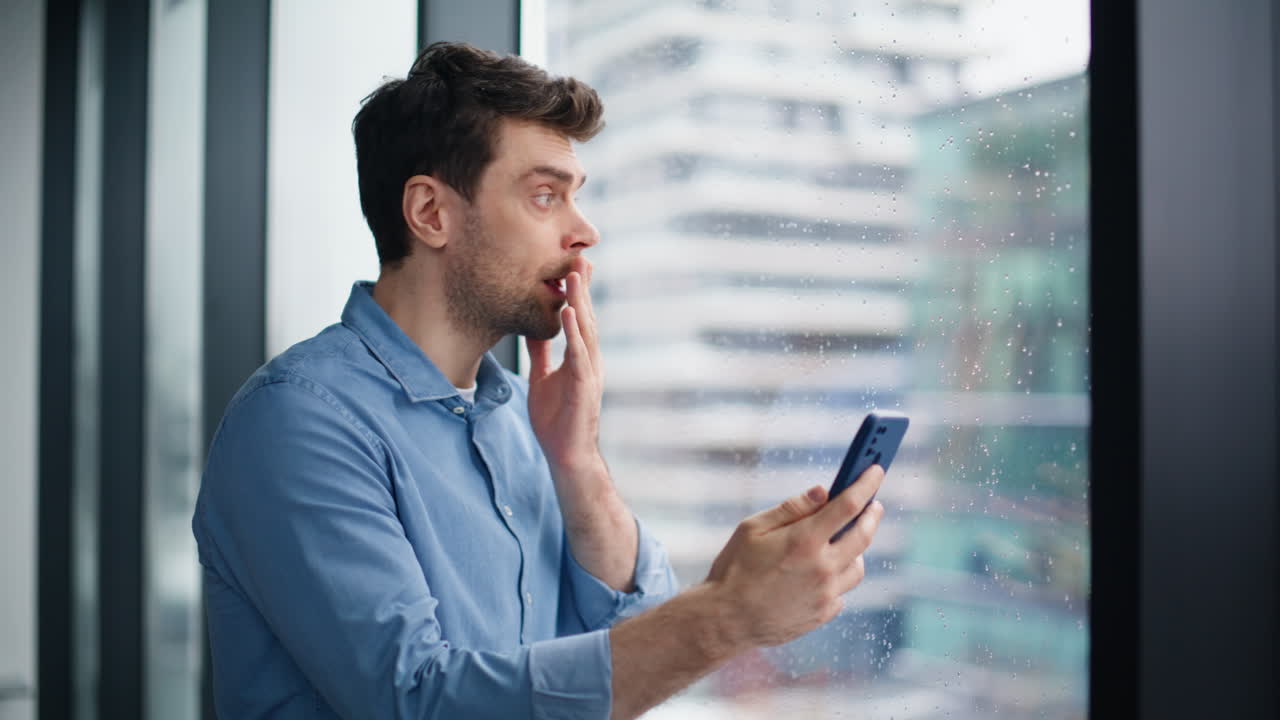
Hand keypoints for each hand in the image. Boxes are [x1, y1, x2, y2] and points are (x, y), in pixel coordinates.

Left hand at [526, 255, 603, 479]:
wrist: (566, 454)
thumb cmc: (557, 420)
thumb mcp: (542, 377)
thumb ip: (541, 352)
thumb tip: (534, 327)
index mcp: (579, 358)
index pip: (579, 318)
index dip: (577, 292)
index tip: (573, 265)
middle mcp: (589, 360)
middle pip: (586, 317)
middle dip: (582, 288)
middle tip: (578, 257)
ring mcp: (589, 372)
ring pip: (586, 330)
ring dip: (580, 301)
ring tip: (573, 275)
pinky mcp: (584, 386)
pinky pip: (579, 354)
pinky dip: (574, 332)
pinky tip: (569, 313)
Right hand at [703, 465, 886, 648]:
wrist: (726, 620)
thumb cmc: (735, 569)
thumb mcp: (753, 528)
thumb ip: (791, 509)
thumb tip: (822, 491)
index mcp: (805, 541)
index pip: (848, 505)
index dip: (866, 484)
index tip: (876, 471)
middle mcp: (822, 568)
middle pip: (864, 536)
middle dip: (872, 515)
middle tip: (874, 505)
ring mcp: (826, 594)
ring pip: (858, 567)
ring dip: (857, 550)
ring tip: (844, 541)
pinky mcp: (823, 614)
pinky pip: (842, 591)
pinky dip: (838, 578)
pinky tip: (822, 572)